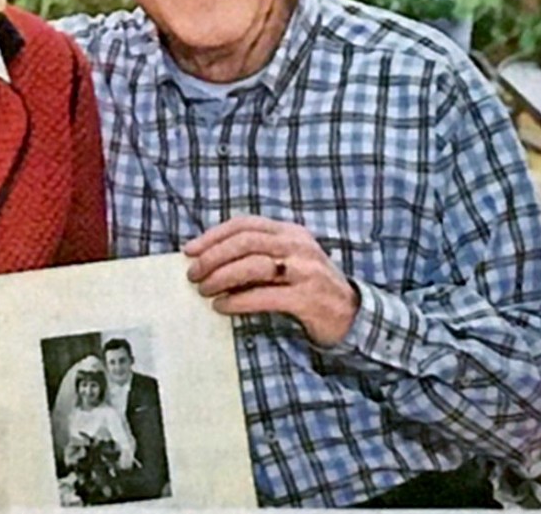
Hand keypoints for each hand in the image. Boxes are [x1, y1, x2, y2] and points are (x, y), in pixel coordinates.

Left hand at [183, 216, 358, 346]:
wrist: (351, 314)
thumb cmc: (308, 286)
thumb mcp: (287, 260)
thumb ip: (257, 254)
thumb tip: (209, 260)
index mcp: (289, 232)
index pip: (245, 224)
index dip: (213, 236)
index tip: (189, 250)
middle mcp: (298, 245)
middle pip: (245, 242)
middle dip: (213, 257)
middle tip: (192, 274)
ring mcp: (305, 271)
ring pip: (253, 266)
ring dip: (221, 277)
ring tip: (204, 290)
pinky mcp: (307, 298)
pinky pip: (265, 296)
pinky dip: (238, 301)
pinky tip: (221, 306)